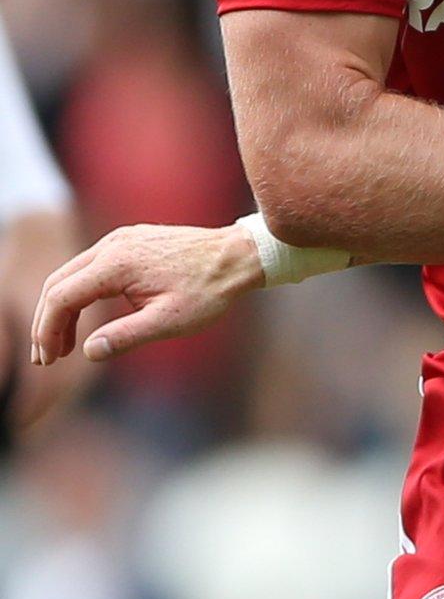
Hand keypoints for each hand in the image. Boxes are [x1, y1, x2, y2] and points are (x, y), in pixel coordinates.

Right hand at [29, 224, 265, 364]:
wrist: (240, 255)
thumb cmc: (210, 288)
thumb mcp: (170, 321)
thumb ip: (125, 336)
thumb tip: (89, 352)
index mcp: (116, 263)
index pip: (62, 297)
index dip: (47, 331)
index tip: (48, 359)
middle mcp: (112, 245)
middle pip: (58, 283)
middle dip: (48, 322)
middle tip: (47, 357)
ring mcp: (121, 239)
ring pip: (72, 273)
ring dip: (62, 308)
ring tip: (64, 345)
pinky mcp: (131, 241)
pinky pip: (91, 267)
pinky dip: (81, 292)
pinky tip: (85, 317)